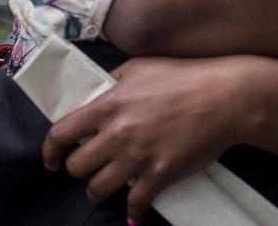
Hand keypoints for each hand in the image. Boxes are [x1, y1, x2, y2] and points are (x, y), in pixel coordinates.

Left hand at [43, 56, 253, 224]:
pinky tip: (136, 216)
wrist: (227, 96)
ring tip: (108, 188)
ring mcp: (138, 156)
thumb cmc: (187, 76)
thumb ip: (114, 81)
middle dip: (80, 170)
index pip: (60, 134)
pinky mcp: (161, 173)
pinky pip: (136, 204)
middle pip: (76, 167)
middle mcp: (117, 133)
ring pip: (97, 189)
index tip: (53, 161)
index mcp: (108, 105)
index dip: (50, 152)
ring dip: (100, 191)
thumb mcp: (142, 66)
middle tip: (92, 168)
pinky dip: (134, 213)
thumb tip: (98, 93)